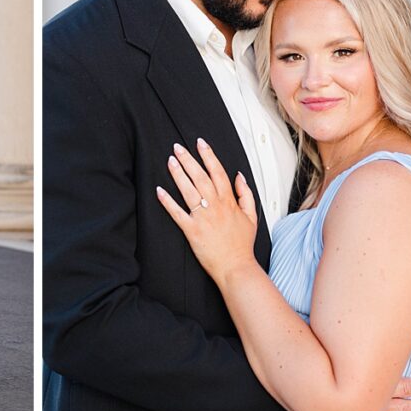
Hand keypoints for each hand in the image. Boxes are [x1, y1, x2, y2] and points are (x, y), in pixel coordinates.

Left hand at [156, 138, 257, 278]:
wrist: (236, 266)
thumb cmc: (241, 244)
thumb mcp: (251, 216)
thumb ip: (245, 194)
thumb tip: (240, 176)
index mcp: (228, 202)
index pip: (217, 172)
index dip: (208, 155)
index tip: (200, 143)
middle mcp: (215, 206)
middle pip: (200, 177)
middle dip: (188, 159)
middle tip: (177, 147)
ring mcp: (203, 217)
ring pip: (188, 190)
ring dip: (178, 174)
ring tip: (170, 161)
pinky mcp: (192, 230)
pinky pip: (177, 213)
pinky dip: (167, 201)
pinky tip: (159, 190)